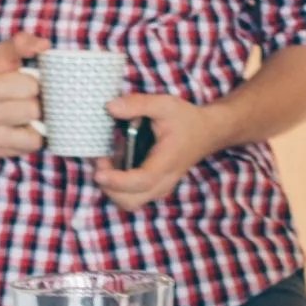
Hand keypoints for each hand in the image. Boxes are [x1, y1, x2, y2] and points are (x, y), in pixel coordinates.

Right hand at [0, 32, 49, 156]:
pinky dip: (33, 136)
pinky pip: (32, 146)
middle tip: (31, 98)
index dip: (35, 82)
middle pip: (34, 110)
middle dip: (37, 102)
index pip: (31, 87)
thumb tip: (42, 46)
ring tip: (29, 112)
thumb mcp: (3, 52)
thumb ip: (22, 43)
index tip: (29, 81)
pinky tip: (25, 126)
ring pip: (34, 133)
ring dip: (37, 121)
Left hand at [93, 91, 217, 211]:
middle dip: (109, 186)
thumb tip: (110, 107)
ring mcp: (160, 187)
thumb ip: (138, 104)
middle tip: (100, 161)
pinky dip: (117, 187)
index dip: (118, 181)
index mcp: (167, 162)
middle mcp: (164, 181)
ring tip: (105, 163)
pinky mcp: (155, 186)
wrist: (207, 132)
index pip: (142, 181)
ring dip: (111, 188)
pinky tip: (113, 165)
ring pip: (129, 202)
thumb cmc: (186, 119)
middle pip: (130, 200)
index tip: (99, 172)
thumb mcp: (165, 104)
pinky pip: (132, 196)